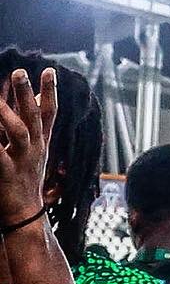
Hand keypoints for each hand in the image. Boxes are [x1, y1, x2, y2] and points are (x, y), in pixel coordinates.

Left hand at [0, 67, 56, 229]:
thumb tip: (37, 99)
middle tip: (20, 71)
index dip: (49, 91)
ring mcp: (21, 161)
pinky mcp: (7, 173)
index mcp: (42, 142)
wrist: (25, 214)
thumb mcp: (35, 151)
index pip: (48, 112)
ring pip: (18, 133)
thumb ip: (34, 126)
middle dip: (26, 93)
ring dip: (7, 114)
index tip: (48, 69)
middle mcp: (35, 148)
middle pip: (33, 116)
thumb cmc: (26, 180)